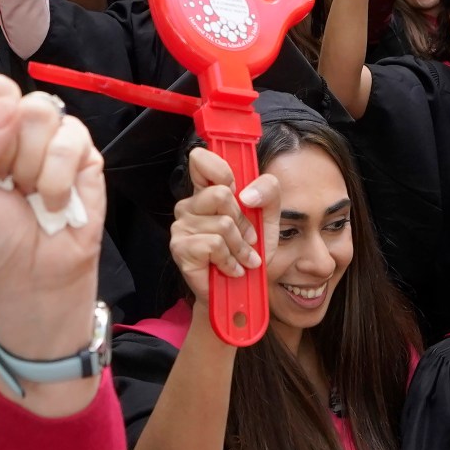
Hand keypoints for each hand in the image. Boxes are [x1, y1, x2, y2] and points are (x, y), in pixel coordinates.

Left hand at [0, 70, 105, 356]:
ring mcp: (44, 131)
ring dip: (28, 166)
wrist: (33, 280)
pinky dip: (57, 180)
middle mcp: (2, 122)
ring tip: (26, 192)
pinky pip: (69, 137)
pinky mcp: (80, 146)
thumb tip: (6, 108)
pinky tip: (52, 201)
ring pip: (36, 109)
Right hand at [167, 145, 275, 306]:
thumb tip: (247, 194)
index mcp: (208, 190)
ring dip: (240, 246)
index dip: (219, 169)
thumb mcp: (269, 218)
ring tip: (241, 258)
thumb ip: (269, 192)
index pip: (200, 160)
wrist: (243, 290)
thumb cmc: (251, 251)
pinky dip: (230, 260)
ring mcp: (182, 225)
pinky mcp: (180, 247)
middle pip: (221, 194)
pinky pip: (214, 244)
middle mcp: (191, 204)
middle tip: (247, 239)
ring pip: (222, 224)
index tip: (235, 188)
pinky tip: (231, 267)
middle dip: (243, 221)